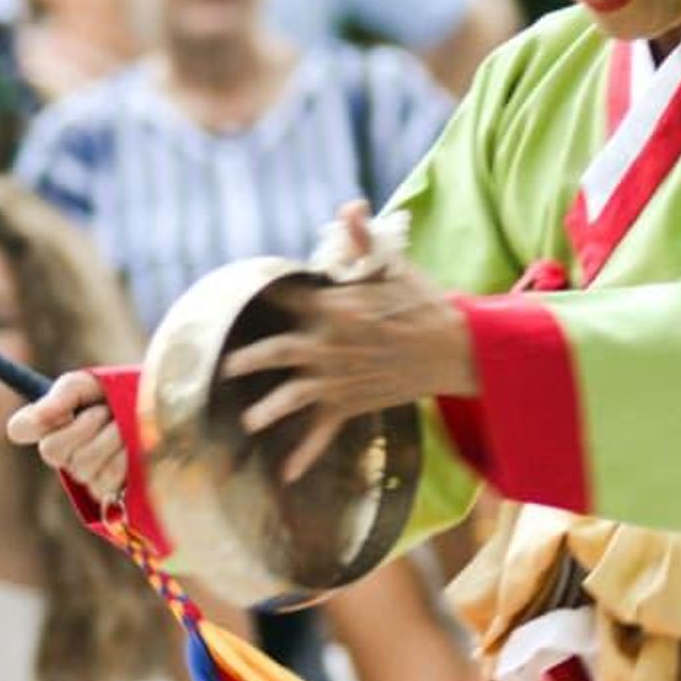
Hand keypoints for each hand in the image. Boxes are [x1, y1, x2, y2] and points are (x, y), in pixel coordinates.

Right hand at [6, 370, 125, 500]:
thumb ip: (63, 395)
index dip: (34, 421)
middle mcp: (63, 454)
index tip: (61, 410)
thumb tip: (33, 420)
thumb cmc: (121, 396)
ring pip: (82, 463)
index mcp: (52, 424)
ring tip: (125, 426)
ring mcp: (85, 475)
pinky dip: (124, 456)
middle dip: (86, 423)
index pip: (20, 428)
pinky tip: (133, 447)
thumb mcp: (91, 384)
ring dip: (110, 437)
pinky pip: (107, 476)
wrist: (163, 412)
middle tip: (106, 411)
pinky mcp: (109, 491)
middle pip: (51, 449)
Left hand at [220, 202, 476, 482]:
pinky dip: (303, 456)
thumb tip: (348, 205)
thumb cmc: (422, 302)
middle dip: (244, 359)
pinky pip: (321, 434)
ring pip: (288, 397)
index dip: (263, 294)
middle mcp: (326, 345)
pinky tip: (284, 475)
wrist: (455, 349)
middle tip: (224, 365)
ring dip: (264, 410)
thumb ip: (361, 239)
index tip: (242, 294)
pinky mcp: (349, 404)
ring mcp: (335, 379)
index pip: (284, 296)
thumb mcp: (392, 266)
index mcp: (331, 307)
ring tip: (247, 420)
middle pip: (272, 352)